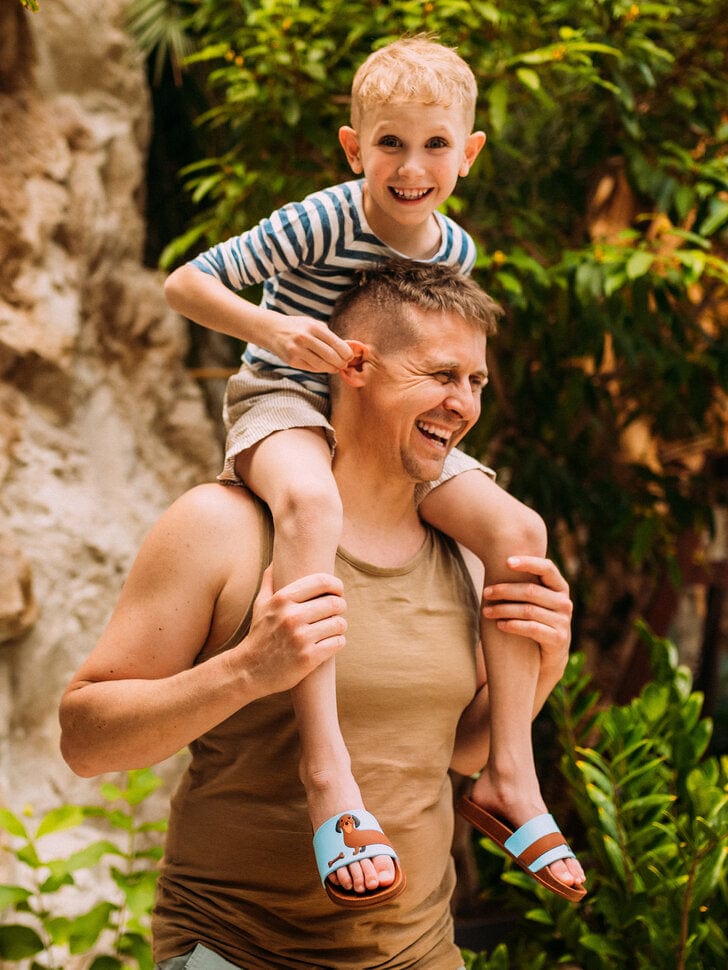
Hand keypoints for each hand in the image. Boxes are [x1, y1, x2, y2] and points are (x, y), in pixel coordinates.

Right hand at [231, 566, 346, 696]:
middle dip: (340, 607)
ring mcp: (300, 638)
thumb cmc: (259, 634)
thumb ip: (270, 581)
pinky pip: (338, 642)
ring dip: (340, 626)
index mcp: (282, 599)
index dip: (336, 585)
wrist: (248, 671)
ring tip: (333, 628)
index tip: (337, 592)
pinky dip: (338, 642)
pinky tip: (329, 643)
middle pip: (335, 603)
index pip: (322, 581)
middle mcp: (291, 616)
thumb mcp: (260, 605)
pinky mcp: (308, 658)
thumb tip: (276, 560)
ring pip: (339, 623)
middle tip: (336, 612)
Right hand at [271, 314, 353, 372]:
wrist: (273, 330)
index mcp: (313, 327)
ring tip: (336, 368)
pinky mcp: (292, 361)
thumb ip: (328, 335)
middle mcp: (305, 338)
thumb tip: (346, 348)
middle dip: (341, 362)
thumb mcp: (313, 324)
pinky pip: (311, 368)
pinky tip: (325, 367)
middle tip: (345, 364)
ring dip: (332, 368)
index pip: (335, 343)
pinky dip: (321, 369)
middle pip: (330, 356)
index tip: (350, 356)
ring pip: (321, 365)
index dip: (346, 352)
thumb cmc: (298, 327)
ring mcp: (297, 350)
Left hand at [481, 556, 571, 673]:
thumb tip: (495, 559)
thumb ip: (524, 583)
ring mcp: (564, 621)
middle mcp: (564, 602)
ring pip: (528, 610)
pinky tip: (500, 625)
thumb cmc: (534, 622)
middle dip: (505, 590)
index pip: (547, 568)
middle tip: (485, 593)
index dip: (528, 563)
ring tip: (486, 611)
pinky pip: (532, 628)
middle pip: (531, 590)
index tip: (506, 561)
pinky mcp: (559, 639)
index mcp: (559, 587)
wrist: (546, 657)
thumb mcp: (533, 601)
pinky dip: (513, 625)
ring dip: (503, 609)